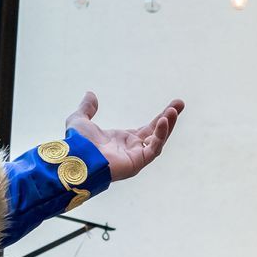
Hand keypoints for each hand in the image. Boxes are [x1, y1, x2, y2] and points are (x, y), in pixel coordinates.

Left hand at [67, 90, 183, 182]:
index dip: (161, 117)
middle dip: (169, 118)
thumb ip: (87, 108)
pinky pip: (154, 149)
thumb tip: (90, 93)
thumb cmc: (76, 144)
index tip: (172, 105)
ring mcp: (136, 157)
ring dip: (168, 126)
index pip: (149, 128)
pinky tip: (164, 120)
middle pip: (157, 133)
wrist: (76, 157)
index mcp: (123, 140)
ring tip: (174, 110)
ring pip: (158, 141)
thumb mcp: (80, 119)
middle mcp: (132, 149)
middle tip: (180, 103)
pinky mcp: (137, 163)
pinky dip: (161, 135)